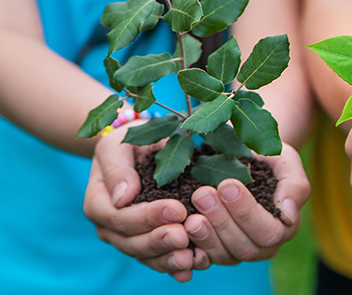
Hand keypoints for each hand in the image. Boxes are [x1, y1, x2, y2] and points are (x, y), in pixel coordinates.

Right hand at [84, 124, 200, 282]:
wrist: (141, 149)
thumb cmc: (129, 143)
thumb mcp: (118, 146)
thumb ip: (117, 169)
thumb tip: (123, 197)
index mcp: (99, 203)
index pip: (119, 217)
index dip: (147, 217)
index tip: (176, 208)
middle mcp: (111, 227)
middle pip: (131, 243)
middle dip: (159, 241)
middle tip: (184, 235)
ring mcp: (129, 239)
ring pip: (146, 256)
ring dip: (168, 260)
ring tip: (190, 257)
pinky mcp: (150, 244)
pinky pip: (160, 260)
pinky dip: (175, 267)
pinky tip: (193, 266)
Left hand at [184, 143, 310, 265]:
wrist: (247, 156)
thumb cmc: (271, 158)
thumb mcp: (288, 162)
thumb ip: (295, 186)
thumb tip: (288, 215)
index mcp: (284, 227)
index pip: (268, 232)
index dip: (247, 212)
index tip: (227, 184)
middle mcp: (263, 246)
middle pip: (244, 248)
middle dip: (222, 221)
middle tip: (202, 194)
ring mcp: (238, 251)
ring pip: (223, 255)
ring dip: (205, 234)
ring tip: (190, 210)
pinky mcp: (215, 250)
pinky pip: (204, 258)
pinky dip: (192, 245)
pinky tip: (181, 226)